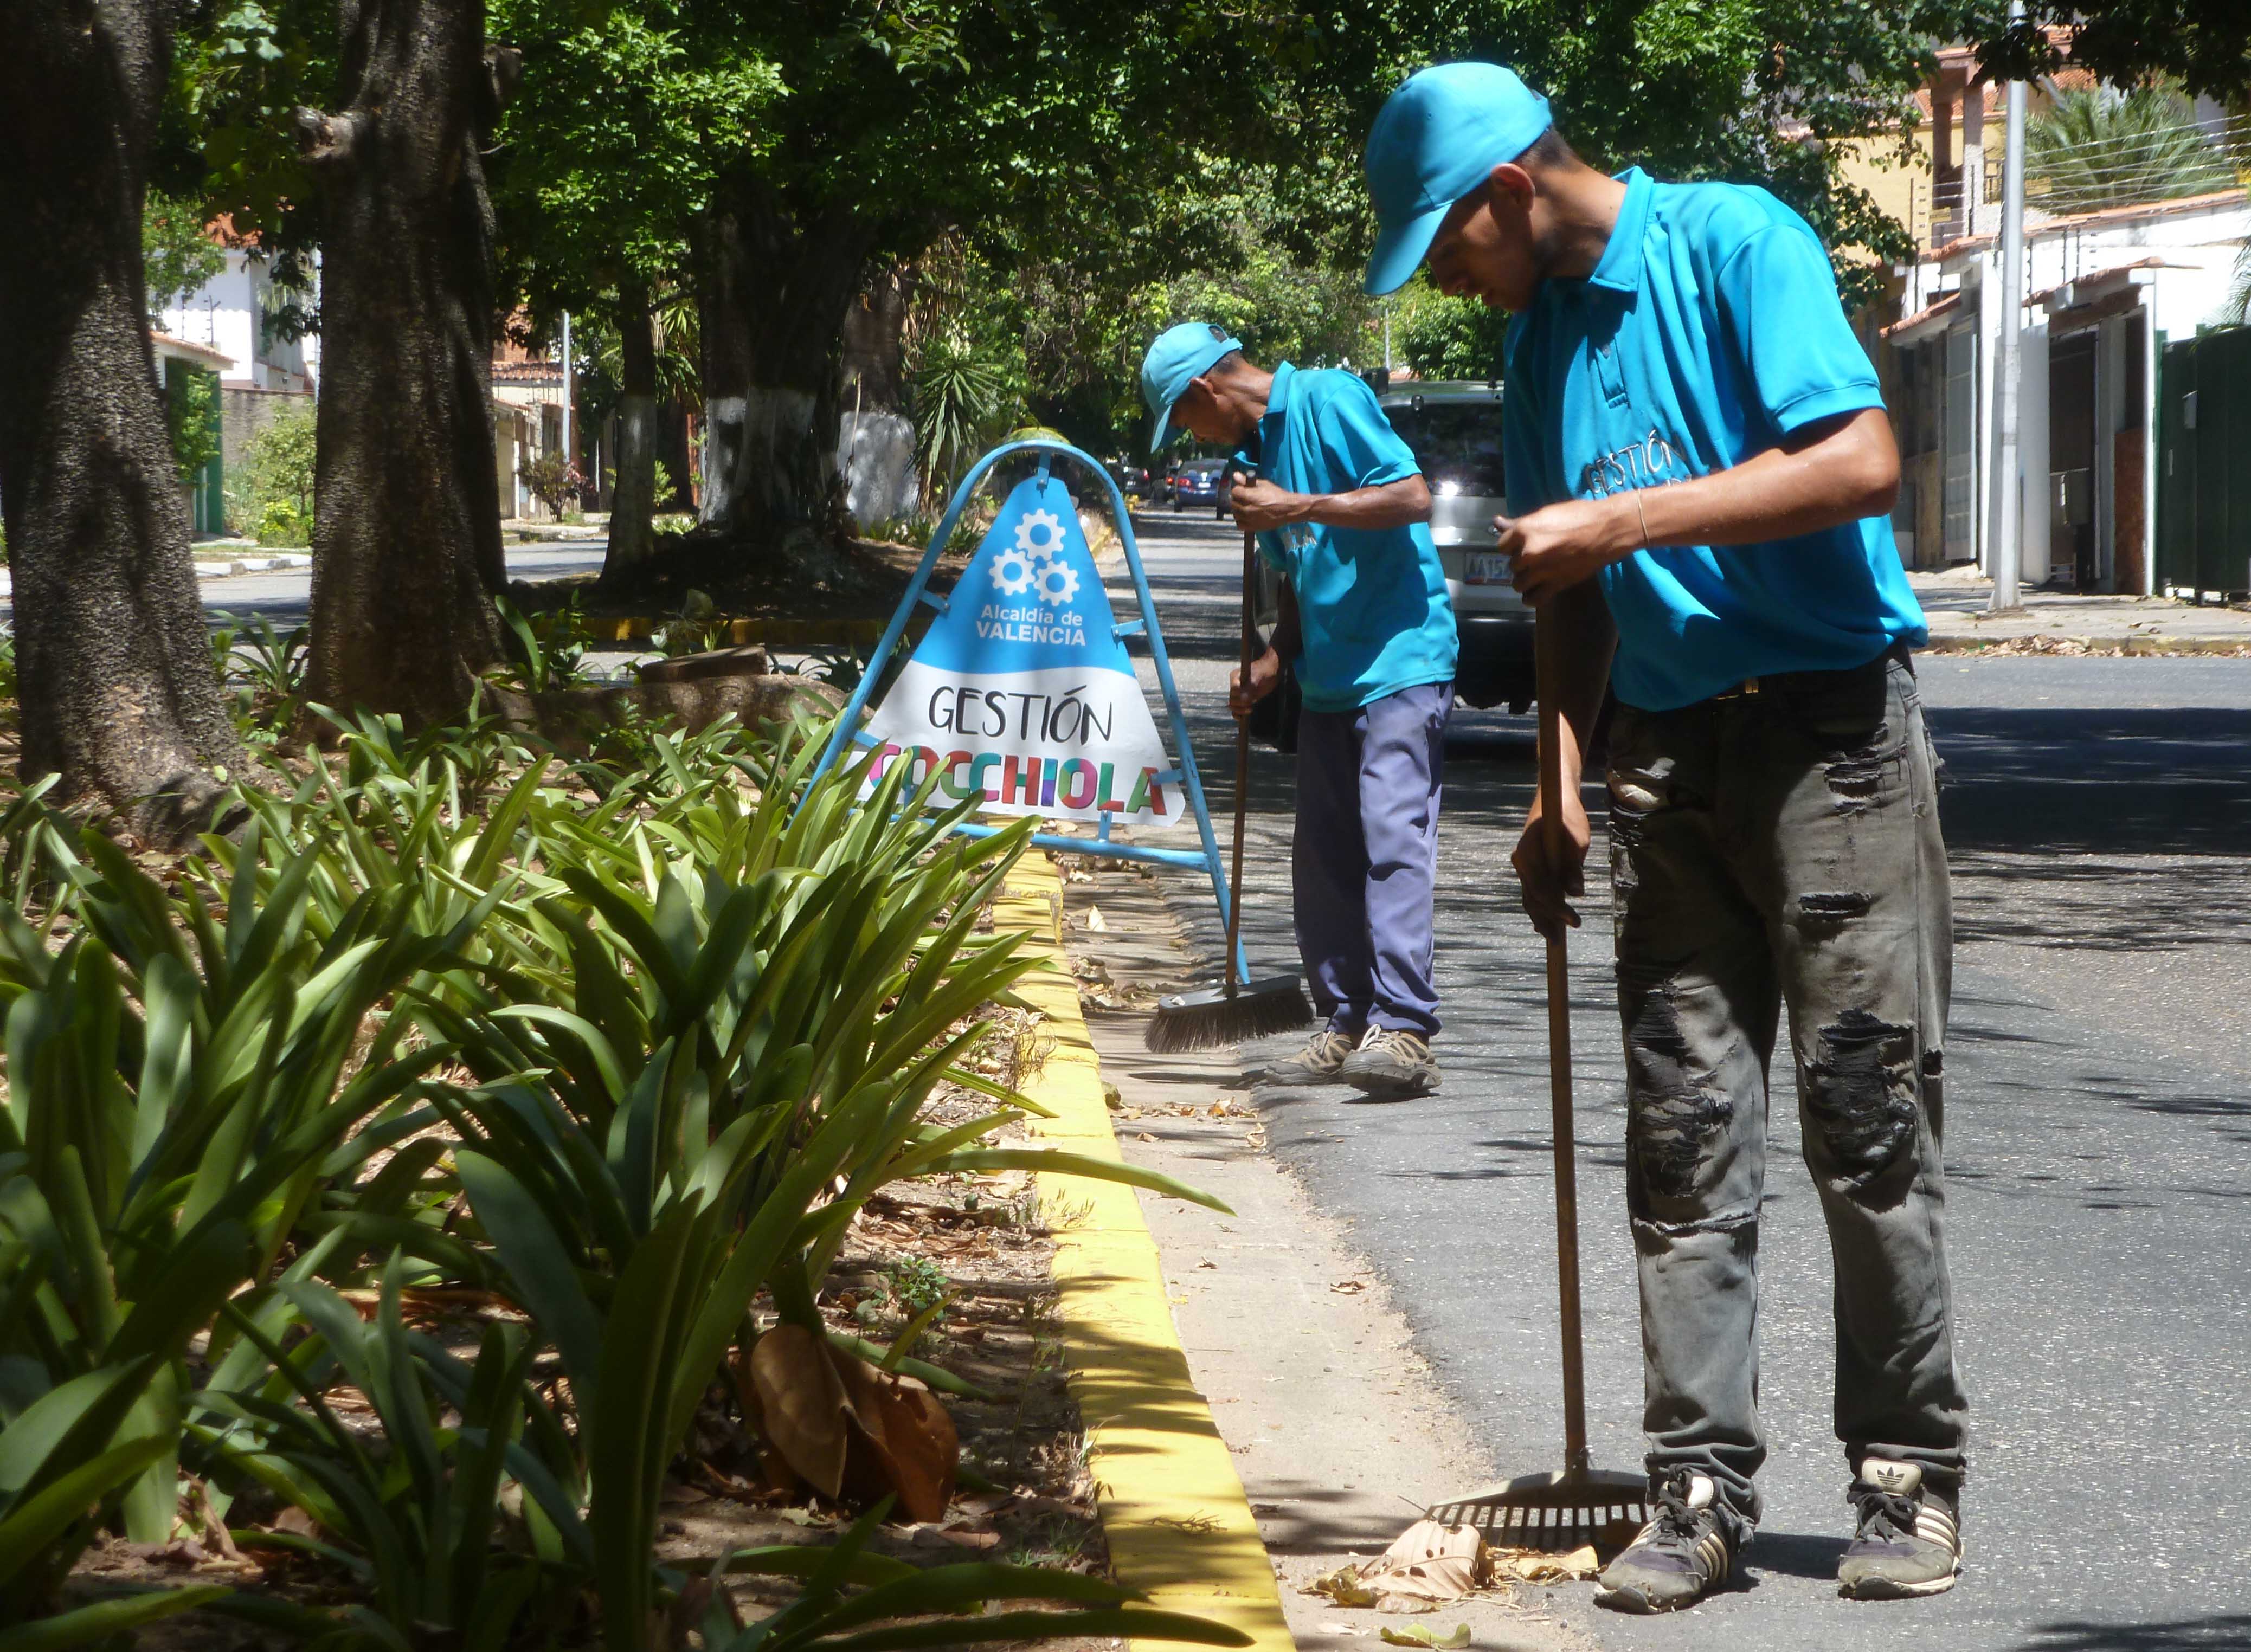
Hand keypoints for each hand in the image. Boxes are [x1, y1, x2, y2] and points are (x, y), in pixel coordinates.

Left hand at [1228, 474, 1301, 533]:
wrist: (1287, 509)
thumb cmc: (1276, 495)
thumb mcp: (1263, 484)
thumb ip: (1246, 481)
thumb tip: (1235, 475)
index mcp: (1248, 496)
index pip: (1234, 492)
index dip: (1238, 489)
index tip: (1243, 490)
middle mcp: (1246, 508)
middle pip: (1233, 503)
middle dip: (1237, 499)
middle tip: (1245, 498)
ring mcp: (1248, 519)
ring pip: (1235, 514)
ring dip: (1238, 510)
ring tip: (1246, 507)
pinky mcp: (1252, 527)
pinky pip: (1239, 524)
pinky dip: (1241, 520)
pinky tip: (1246, 516)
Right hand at [1229, 648, 1281, 719]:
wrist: (1272, 671)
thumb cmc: (1266, 670)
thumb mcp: (1259, 676)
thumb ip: (1250, 687)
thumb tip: (1243, 699)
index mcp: (1235, 676)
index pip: (1233, 689)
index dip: (1240, 695)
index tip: (1250, 698)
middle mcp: (1235, 685)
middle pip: (1232, 699)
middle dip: (1240, 704)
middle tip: (1251, 705)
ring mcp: (1239, 693)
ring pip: (1233, 706)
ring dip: (1239, 710)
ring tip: (1250, 709)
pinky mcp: (1244, 700)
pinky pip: (1237, 710)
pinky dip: (1239, 714)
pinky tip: (1243, 717)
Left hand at [1499, 497, 1636, 606]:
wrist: (1606, 530)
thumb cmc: (1578, 515)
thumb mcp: (1546, 514)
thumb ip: (1521, 523)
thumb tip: (1496, 521)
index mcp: (1523, 531)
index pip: (1502, 546)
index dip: (1513, 546)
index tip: (1523, 546)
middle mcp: (1527, 552)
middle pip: (1512, 565)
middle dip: (1522, 563)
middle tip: (1538, 559)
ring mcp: (1540, 571)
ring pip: (1518, 584)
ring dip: (1526, 580)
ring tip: (1539, 574)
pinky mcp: (1554, 585)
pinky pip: (1531, 599)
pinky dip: (1532, 597)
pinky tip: (1538, 590)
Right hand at [1510, 782, 1590, 940]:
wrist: (1554, 798)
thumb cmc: (1567, 815)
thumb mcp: (1577, 839)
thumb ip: (1574, 867)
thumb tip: (1576, 894)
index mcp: (1529, 854)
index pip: (1542, 890)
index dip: (1558, 909)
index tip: (1575, 921)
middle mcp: (1521, 862)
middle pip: (1532, 898)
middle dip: (1547, 920)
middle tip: (1560, 941)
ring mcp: (1524, 865)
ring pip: (1530, 897)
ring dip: (1541, 918)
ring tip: (1552, 937)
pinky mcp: (1530, 867)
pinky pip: (1532, 891)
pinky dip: (1539, 907)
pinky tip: (1543, 923)